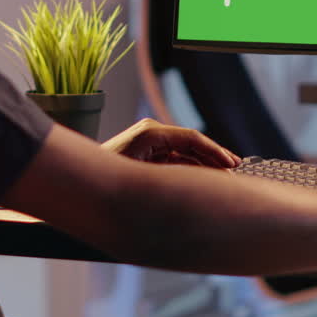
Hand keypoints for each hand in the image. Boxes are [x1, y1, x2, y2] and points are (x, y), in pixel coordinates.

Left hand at [102, 118, 240, 167]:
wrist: (80, 183)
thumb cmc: (107, 179)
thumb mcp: (143, 176)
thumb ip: (174, 173)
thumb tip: (201, 178)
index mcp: (151, 133)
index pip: (192, 138)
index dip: (215, 151)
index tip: (231, 165)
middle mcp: (152, 133)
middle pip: (192, 143)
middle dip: (214, 157)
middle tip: (235, 171)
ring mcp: (150, 142)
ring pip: (186, 152)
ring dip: (205, 165)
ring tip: (225, 178)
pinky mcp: (149, 153)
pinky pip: (177, 159)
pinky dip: (192, 169)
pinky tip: (205, 180)